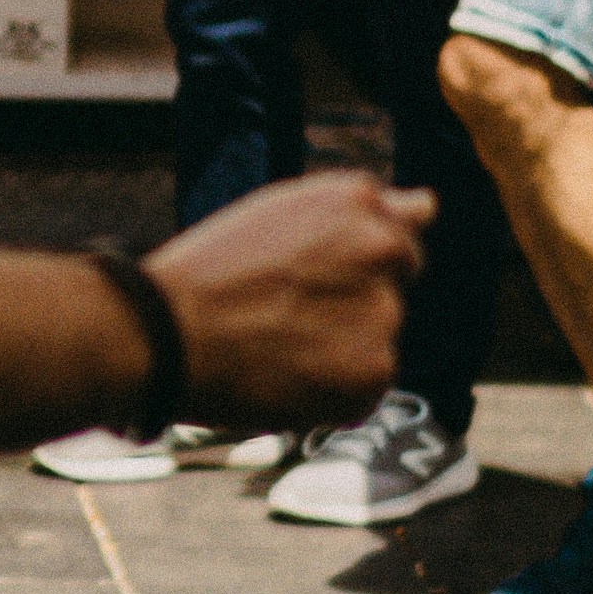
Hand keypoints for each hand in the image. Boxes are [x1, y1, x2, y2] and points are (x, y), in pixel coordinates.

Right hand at [143, 173, 430, 426]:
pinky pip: (366, 388)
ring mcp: (383, 313)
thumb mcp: (282, 213)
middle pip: (392, 291)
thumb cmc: (210, 272)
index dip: (348, 267)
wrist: (164, 336)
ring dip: (344, 351)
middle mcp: (383, 249)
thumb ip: (364, 211)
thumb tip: (428, 206)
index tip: (305, 280)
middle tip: (283, 317)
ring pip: (379, 340)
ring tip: (277, 348)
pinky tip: (286, 379)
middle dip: (354, 307)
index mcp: (357, 200)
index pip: (398, 236)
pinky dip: (334, 393)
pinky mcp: (373, 373)